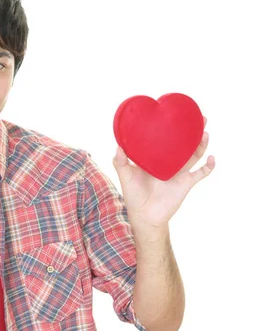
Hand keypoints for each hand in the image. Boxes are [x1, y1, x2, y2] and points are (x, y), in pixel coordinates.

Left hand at [112, 116, 214, 231]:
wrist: (144, 215)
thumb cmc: (133, 194)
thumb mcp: (125, 176)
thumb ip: (120, 162)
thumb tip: (118, 146)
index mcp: (156, 157)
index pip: (166, 138)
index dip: (173, 127)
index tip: (177, 114)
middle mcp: (169, 162)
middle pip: (184, 143)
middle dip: (193, 130)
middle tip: (200, 117)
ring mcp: (179, 172)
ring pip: (195, 154)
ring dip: (201, 144)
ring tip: (205, 132)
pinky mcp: (186, 183)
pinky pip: (201, 173)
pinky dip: (208, 167)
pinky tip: (212, 158)